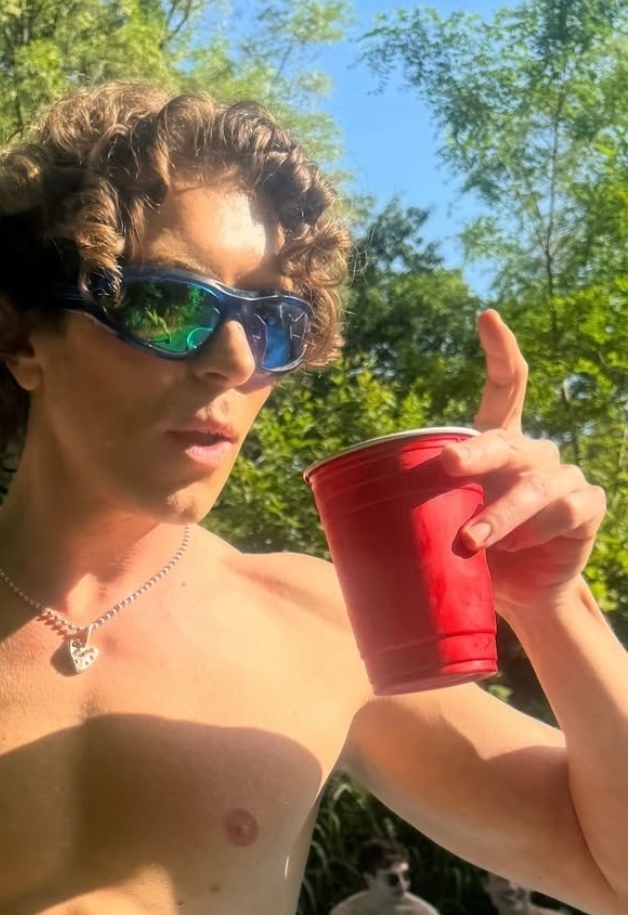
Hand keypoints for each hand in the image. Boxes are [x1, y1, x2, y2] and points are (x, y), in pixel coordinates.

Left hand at [438, 311, 606, 611]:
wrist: (523, 597)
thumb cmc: (475, 555)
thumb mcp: (440, 527)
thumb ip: (409, 508)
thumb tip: (328, 504)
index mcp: (498, 445)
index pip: (506, 386)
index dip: (500, 350)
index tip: (486, 317)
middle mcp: (532, 454)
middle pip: (505, 441)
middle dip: (474, 453)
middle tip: (446, 465)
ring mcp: (563, 478)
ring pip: (535, 485)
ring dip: (502, 513)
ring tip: (471, 542)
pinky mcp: (585, 508)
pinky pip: (568, 510)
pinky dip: (541, 529)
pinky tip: (521, 547)